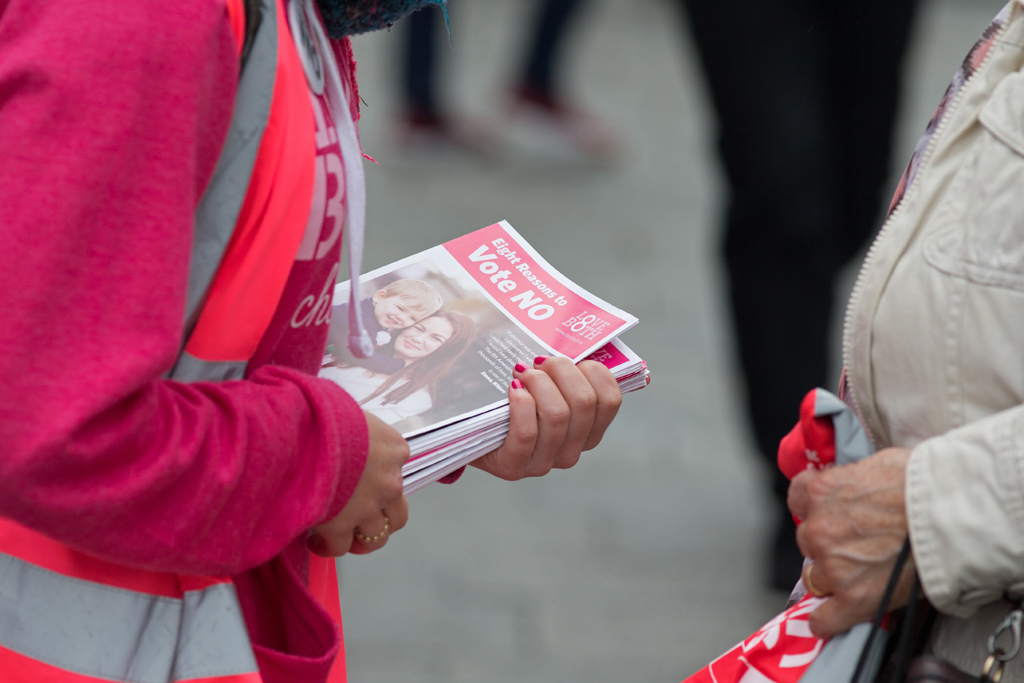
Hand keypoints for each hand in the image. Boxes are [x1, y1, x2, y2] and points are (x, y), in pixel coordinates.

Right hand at [309, 411, 408, 555]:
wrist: (301, 431)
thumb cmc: (320, 413)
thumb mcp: (350, 412)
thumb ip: (357, 432)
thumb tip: (344, 435)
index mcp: (395, 449)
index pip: (397, 470)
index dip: (379, 479)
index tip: (362, 483)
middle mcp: (389, 481)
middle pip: (397, 514)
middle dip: (381, 521)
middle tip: (363, 522)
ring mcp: (368, 506)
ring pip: (375, 537)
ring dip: (360, 540)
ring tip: (343, 539)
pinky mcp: (341, 525)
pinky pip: (340, 547)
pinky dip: (329, 548)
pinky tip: (316, 544)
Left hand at [472, 356, 621, 479]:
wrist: (471, 430)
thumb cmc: (510, 399)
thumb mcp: (544, 385)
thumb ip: (565, 371)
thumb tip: (582, 342)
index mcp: (588, 432)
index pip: (610, 399)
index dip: (594, 371)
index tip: (573, 358)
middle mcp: (571, 451)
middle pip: (584, 402)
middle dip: (561, 369)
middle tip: (539, 360)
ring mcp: (544, 462)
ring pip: (557, 415)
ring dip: (538, 382)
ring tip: (520, 371)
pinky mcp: (514, 466)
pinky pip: (527, 432)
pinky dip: (521, 404)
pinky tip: (513, 388)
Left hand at [788, 447, 915, 637]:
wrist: (952, 514)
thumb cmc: (924, 484)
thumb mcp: (877, 464)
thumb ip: (853, 479)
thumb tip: (854, 485)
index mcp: (822, 491)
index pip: (798, 499)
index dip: (816, 508)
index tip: (828, 513)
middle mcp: (820, 528)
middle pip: (808, 540)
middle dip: (828, 543)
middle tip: (858, 545)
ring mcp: (834, 565)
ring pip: (815, 577)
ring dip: (831, 577)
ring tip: (859, 575)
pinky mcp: (855, 597)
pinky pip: (826, 618)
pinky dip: (827, 620)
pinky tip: (830, 619)